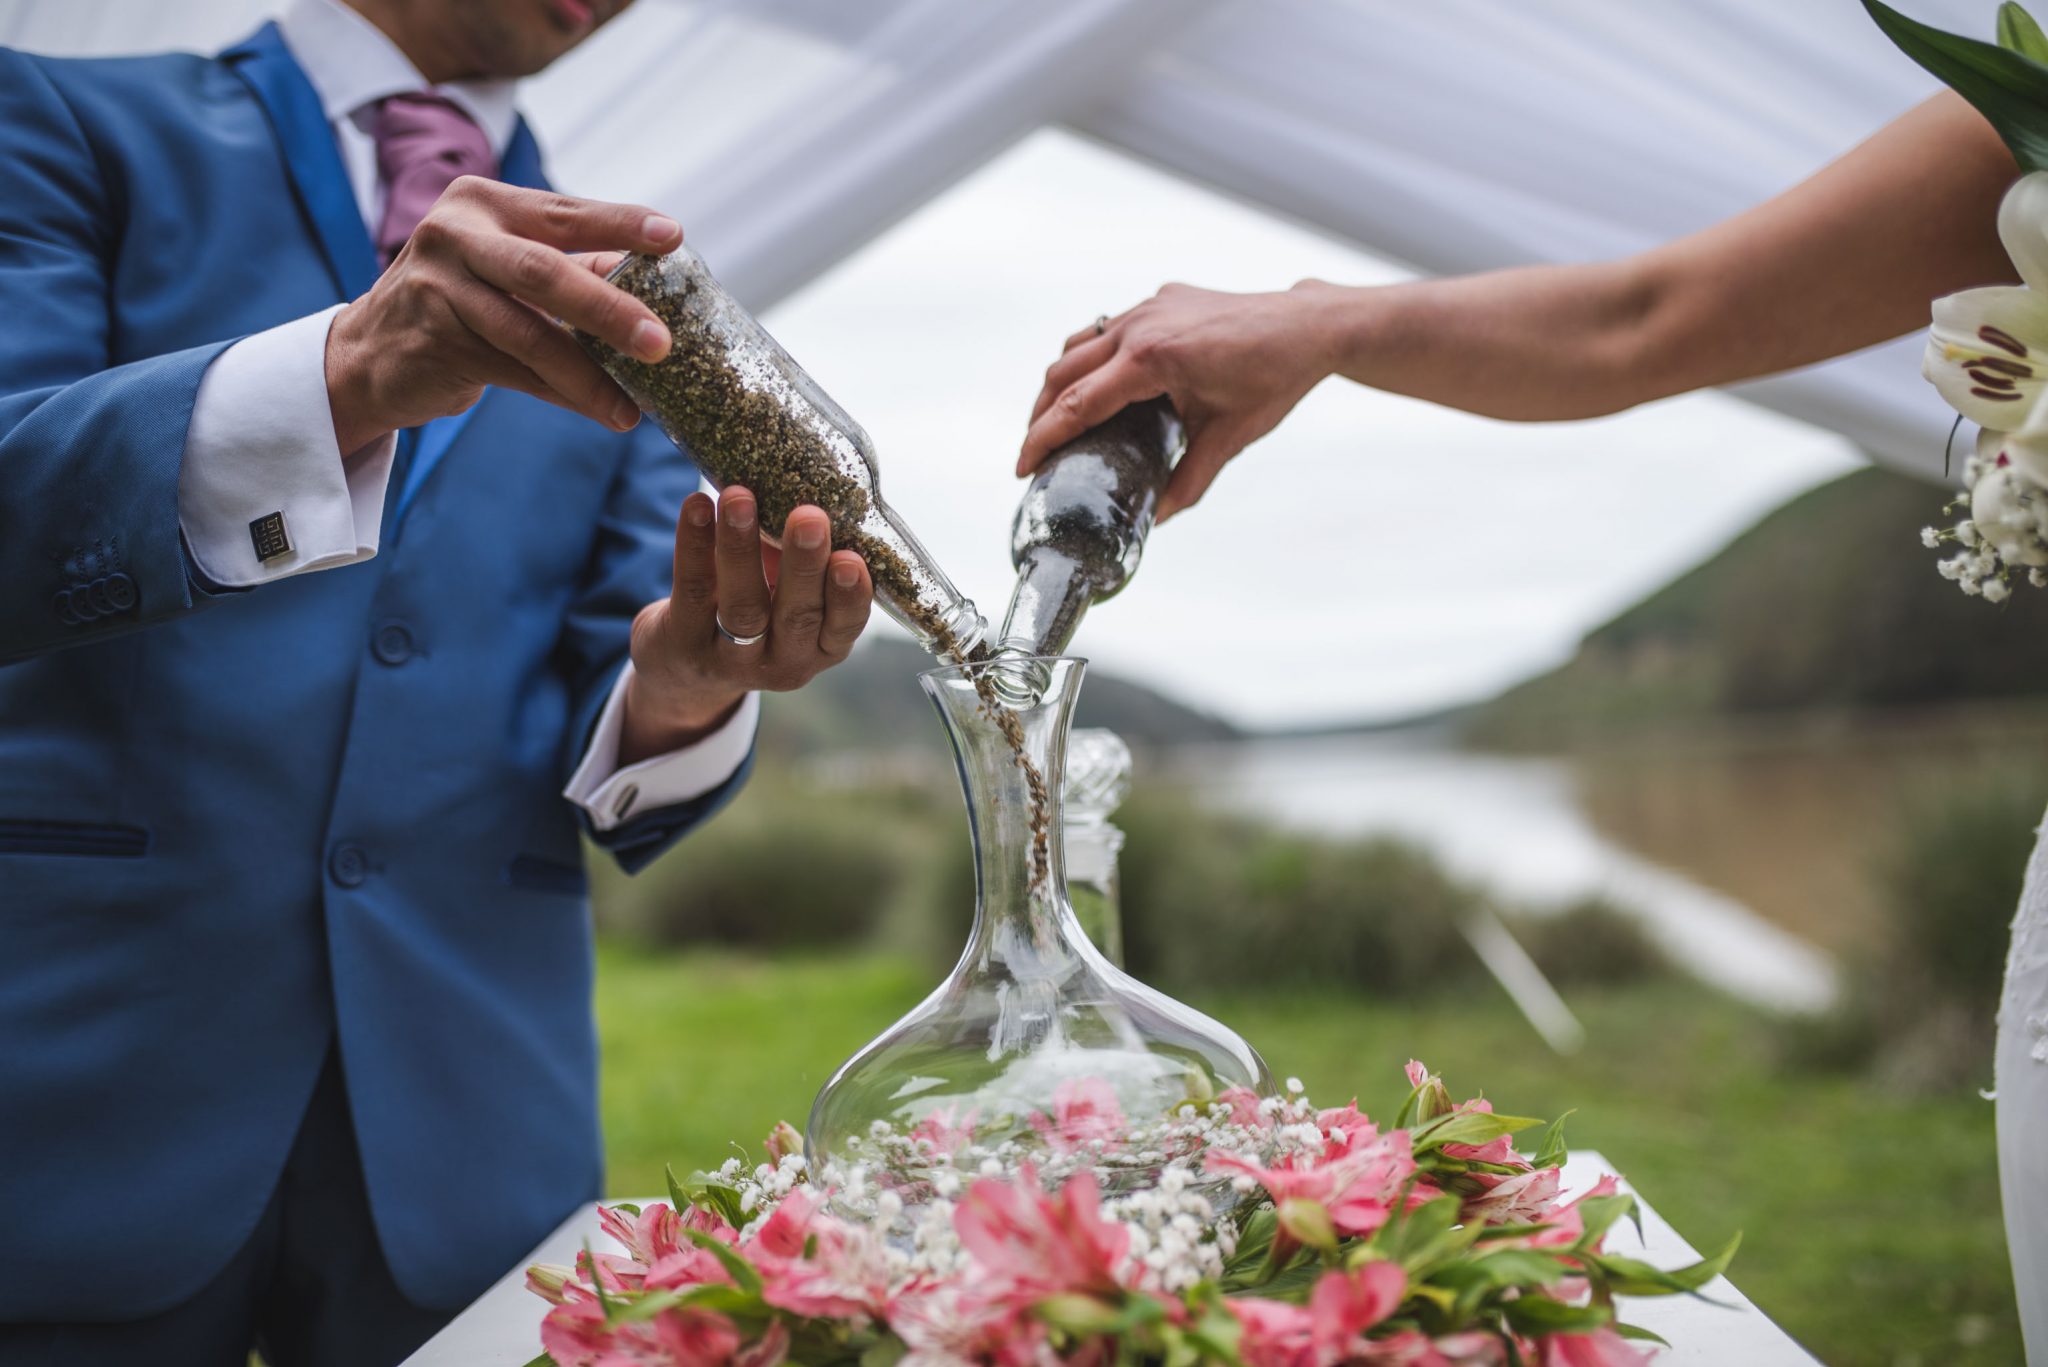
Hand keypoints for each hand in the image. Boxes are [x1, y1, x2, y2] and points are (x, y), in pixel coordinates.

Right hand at [325, 177, 682, 453]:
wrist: (367, 353)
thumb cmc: (460, 301)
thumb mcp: (508, 268)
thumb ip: (574, 270)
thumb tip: (658, 290)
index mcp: (484, 203)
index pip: (563, 212)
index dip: (619, 224)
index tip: (672, 236)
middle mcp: (455, 235)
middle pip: (545, 272)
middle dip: (609, 310)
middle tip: (662, 343)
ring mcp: (438, 288)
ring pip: (531, 336)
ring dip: (590, 377)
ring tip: (635, 408)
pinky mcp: (434, 341)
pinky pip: (516, 374)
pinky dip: (564, 395)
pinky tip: (601, 412)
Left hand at [619, 487, 872, 762]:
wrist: (689, 665)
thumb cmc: (761, 611)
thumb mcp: (793, 596)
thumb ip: (809, 555)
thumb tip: (815, 481)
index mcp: (822, 647)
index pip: (844, 627)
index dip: (851, 597)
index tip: (852, 558)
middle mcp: (784, 661)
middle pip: (796, 616)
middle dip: (803, 565)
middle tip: (809, 516)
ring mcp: (731, 659)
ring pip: (742, 606)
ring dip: (741, 548)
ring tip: (739, 497)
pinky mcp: (684, 643)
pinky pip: (691, 589)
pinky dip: (693, 544)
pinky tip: (697, 505)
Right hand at [1019, 281, 1348, 521]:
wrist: (1306, 327)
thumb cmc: (1273, 379)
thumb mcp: (1229, 438)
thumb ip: (1189, 481)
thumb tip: (1157, 521)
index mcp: (1152, 359)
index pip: (1078, 403)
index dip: (1043, 438)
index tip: (1022, 466)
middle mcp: (1140, 326)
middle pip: (1063, 372)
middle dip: (1040, 414)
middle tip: (1033, 454)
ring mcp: (1147, 307)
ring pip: (1078, 345)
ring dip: (1059, 384)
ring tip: (1055, 422)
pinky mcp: (1159, 301)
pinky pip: (1106, 331)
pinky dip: (1088, 360)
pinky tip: (1097, 387)